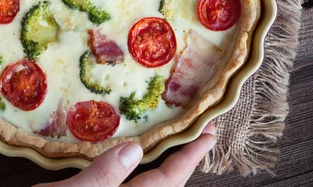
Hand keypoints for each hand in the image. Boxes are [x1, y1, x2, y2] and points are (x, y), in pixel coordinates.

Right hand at [37, 123, 216, 186]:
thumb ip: (101, 179)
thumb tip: (134, 151)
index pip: (167, 181)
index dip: (191, 157)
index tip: (210, 133)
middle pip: (163, 186)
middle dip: (182, 161)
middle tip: (198, 132)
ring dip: (162, 166)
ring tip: (173, 141)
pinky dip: (137, 175)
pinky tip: (131, 159)